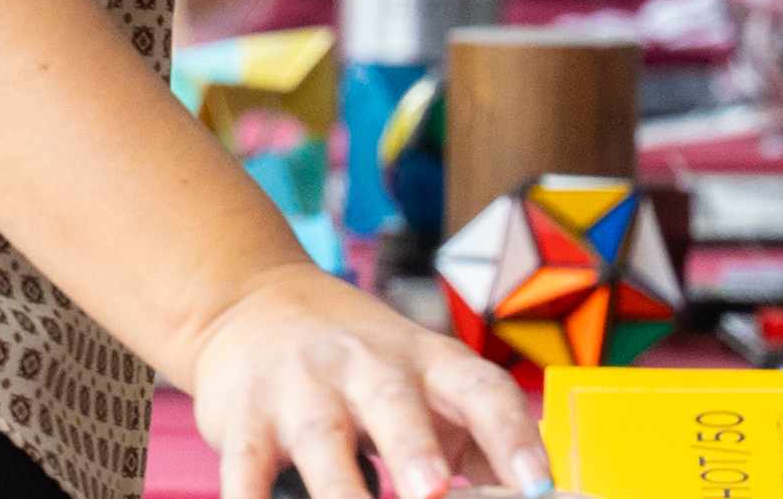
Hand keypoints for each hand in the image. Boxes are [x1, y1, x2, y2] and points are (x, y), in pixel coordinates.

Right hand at [185, 262, 543, 498]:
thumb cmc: (361, 362)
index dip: (512, 436)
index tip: (538, 484)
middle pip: (395, 403)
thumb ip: (472, 434)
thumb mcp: (423, 378)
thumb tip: (532, 492)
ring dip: (339, 485)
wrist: (255, 304)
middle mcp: (366, 365)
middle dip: (415, 450)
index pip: (480, 389)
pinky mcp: (243, 419)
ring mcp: (301, 391)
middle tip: (435, 493)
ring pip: (320, 438)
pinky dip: (249, 496)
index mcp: (426, 358)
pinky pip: (244, 465)